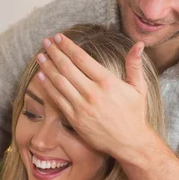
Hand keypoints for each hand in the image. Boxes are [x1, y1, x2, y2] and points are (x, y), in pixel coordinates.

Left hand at [36, 33, 150, 160]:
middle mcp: (92, 93)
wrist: (129, 142)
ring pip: (59, 82)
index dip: (67, 46)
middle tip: (45, 42)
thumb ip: (134, 64)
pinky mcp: (74, 118)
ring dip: (47, 67)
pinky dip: (48, 86)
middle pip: (67, 67)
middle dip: (54, 52)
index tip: (58, 37)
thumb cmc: (134, 114)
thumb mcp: (139, 88)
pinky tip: (41, 76)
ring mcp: (81, 106)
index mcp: (107, 82)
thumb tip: (139, 44)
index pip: (81, 58)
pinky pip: (57, 99)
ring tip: (40, 56)